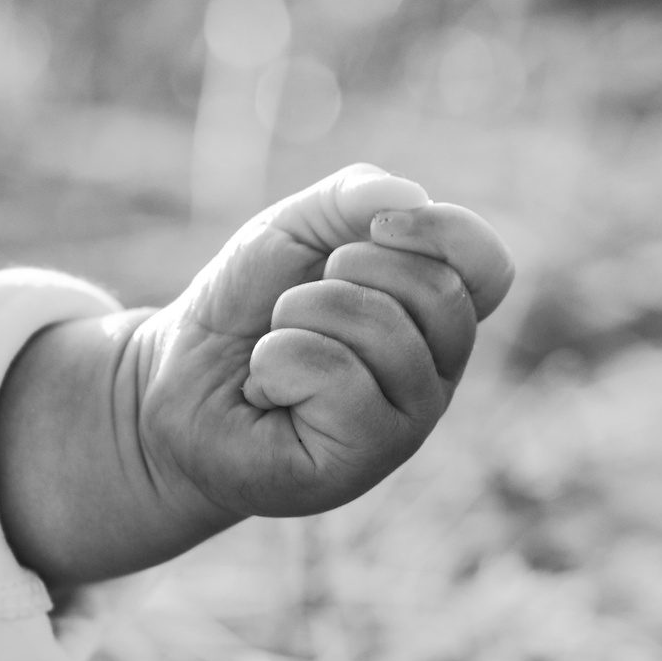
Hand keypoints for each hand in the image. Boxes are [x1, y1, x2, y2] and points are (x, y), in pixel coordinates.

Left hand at [0, 164, 512, 591]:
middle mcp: (435, 377)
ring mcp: (404, 427)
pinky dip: (280, 362)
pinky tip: (267, 390)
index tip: (372, 223)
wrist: (174, 378)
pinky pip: (338, 378)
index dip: (442, 232)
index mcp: (435, 320)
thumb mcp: (295, 230)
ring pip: (383, 332)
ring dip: (301, 317)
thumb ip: (350, 198)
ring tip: (276, 348)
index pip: (488, 269)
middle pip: (437, 293)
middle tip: (297, 303)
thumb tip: (408, 197)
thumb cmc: (246, 309)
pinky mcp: (359, 462)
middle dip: (347, 274)